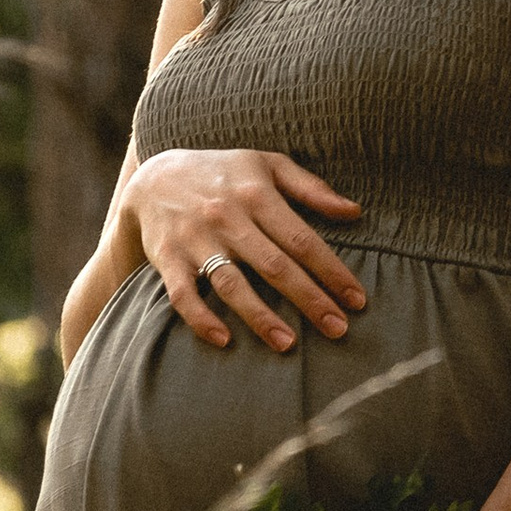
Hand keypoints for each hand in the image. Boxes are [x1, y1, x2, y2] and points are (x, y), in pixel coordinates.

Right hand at [127, 145, 365, 354]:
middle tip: (338, 330)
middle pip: (274, 265)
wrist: (153, 176)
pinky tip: (225, 341)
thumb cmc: (223, 173)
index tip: (357, 300)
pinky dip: (201, 319)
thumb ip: (311, 188)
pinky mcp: (168, 258)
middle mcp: (227, 216)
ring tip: (288, 345)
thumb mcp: (267, 165)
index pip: (302, 239)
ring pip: (232, 284)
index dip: (332, 271)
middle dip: (309, 300)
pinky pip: (183, 295)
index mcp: (256, 194)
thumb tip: (355, 212)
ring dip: (261, 317)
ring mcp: (195, 239)